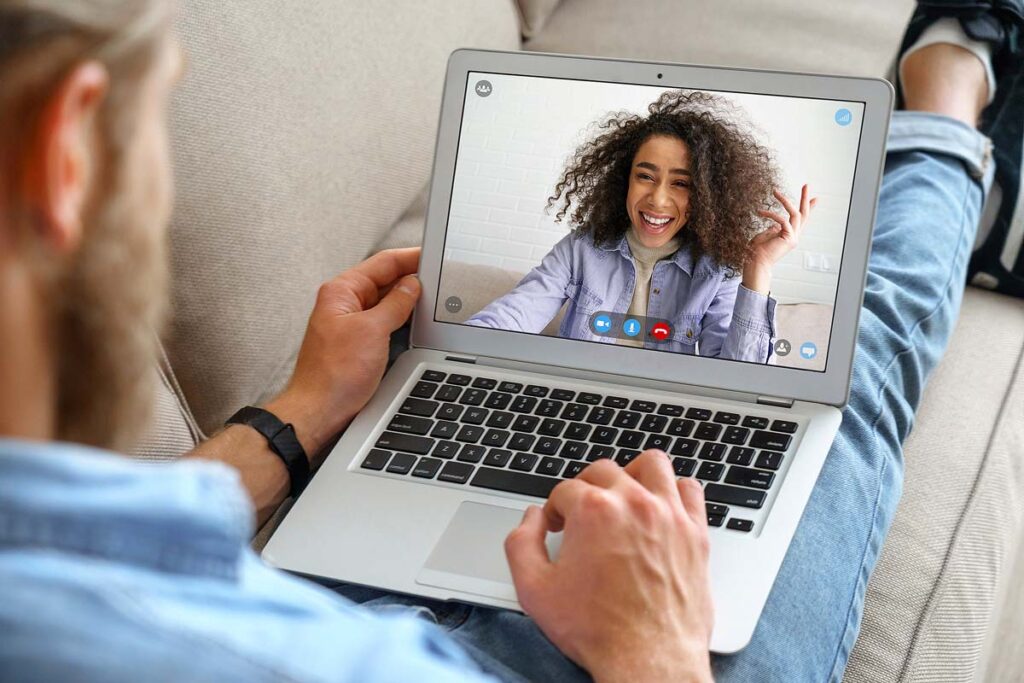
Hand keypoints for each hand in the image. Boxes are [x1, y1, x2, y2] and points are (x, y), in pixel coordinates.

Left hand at [266, 247, 420, 457]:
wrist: (318, 412)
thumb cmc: (333, 375)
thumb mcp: (373, 331)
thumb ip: (396, 304)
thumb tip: (412, 286)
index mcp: (341, 292)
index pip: (382, 263)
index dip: (409, 257)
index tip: (431, 255)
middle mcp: (344, 304)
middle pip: (384, 280)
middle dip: (411, 278)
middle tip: (439, 279)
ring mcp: (350, 323)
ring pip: (385, 302)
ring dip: (407, 300)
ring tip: (432, 299)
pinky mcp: (357, 342)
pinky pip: (383, 321)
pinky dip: (401, 319)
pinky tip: (415, 321)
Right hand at [505, 451, 713, 682]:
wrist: (649, 661)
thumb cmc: (596, 630)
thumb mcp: (534, 590)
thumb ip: (521, 543)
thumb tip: (531, 518)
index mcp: (593, 511)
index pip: (566, 490)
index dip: (555, 509)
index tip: (557, 528)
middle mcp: (633, 503)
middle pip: (604, 471)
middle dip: (586, 488)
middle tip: (582, 516)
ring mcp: (669, 515)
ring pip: (652, 465)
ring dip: (633, 475)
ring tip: (623, 496)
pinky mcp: (696, 533)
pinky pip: (690, 490)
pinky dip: (675, 491)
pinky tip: (662, 508)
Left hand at [743, 184, 817, 293]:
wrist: (755, 263)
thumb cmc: (756, 251)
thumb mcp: (765, 235)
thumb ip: (773, 229)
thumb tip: (775, 223)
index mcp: (789, 235)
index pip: (801, 219)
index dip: (808, 207)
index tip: (814, 198)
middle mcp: (794, 236)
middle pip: (803, 214)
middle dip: (805, 198)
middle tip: (807, 184)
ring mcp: (793, 237)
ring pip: (796, 214)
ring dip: (785, 201)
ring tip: (775, 191)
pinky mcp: (788, 238)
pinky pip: (783, 221)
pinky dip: (772, 214)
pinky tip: (761, 212)